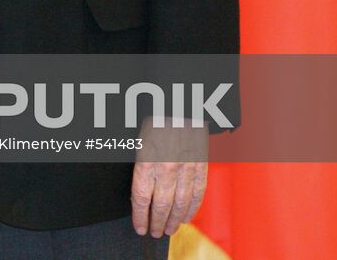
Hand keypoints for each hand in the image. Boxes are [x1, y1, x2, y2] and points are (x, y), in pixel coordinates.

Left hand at [131, 119, 206, 237]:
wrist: (179, 103)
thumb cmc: (155, 118)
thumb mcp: (136, 140)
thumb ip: (138, 167)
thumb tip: (137, 193)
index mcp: (147, 160)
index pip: (141, 197)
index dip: (139, 216)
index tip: (139, 227)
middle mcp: (167, 167)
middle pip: (161, 205)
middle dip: (157, 223)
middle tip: (154, 233)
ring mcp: (185, 167)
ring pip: (180, 203)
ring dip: (174, 220)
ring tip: (169, 230)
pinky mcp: (200, 165)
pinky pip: (197, 193)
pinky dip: (192, 209)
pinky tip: (186, 217)